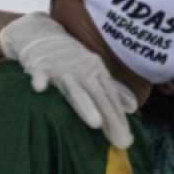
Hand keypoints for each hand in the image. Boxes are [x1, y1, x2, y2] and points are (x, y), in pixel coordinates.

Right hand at [0, 12, 137, 147]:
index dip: (119, 118)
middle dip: (110, 117)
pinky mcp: (41, 65)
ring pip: (74, 88)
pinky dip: (40, 79)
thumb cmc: (69, 57)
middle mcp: (82, 70)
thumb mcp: (93, 70)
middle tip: (120, 139)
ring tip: (96, 123)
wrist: (41, 32)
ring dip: (84, 104)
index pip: (110, 98)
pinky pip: (40, 74)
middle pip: (98, 96)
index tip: (127, 141)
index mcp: (96, 71)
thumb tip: (133, 107)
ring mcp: (62, 68)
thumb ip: (112, 89)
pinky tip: (40, 89)